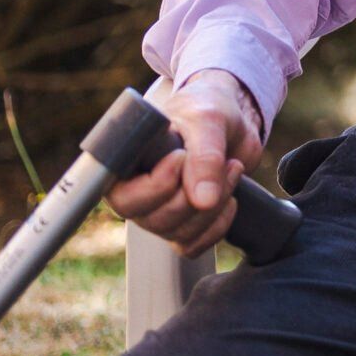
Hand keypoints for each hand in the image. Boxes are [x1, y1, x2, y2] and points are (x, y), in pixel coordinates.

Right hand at [110, 69, 264, 256]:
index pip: (123, 197)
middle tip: (222, 161)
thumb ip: (204, 156)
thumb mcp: (208, 120)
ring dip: (214, 206)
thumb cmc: (206, 110)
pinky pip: (194, 245)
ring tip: (231, 167)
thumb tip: (202, 201)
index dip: (156, 186)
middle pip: (155, 220)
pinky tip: (230, 198)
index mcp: (125, 166)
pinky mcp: (183, 225)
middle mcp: (135, 194)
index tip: (182, 158)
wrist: (232, 119)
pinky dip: (218, 225)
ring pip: (179, 233)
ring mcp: (158, 213)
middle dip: (195, 193)